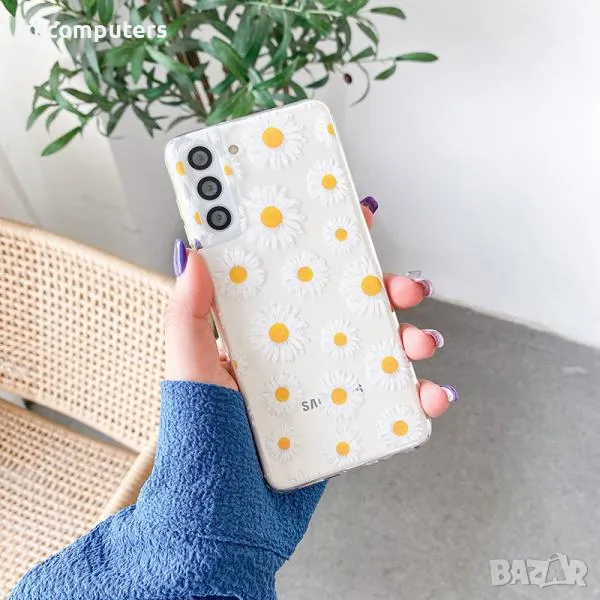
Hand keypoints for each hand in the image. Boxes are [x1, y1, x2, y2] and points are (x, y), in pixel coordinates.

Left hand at [166, 197, 456, 415]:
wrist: (223, 523)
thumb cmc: (201, 444)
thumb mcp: (190, 371)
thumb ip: (189, 316)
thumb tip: (192, 254)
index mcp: (266, 335)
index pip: (303, 280)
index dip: (333, 250)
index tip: (358, 221)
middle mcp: (300, 356)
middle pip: (353, 311)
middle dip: (388, 293)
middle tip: (405, 288)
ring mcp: (326, 390)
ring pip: (381, 352)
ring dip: (412, 340)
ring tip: (422, 343)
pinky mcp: (346, 425)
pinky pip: (390, 404)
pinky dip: (418, 397)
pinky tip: (430, 394)